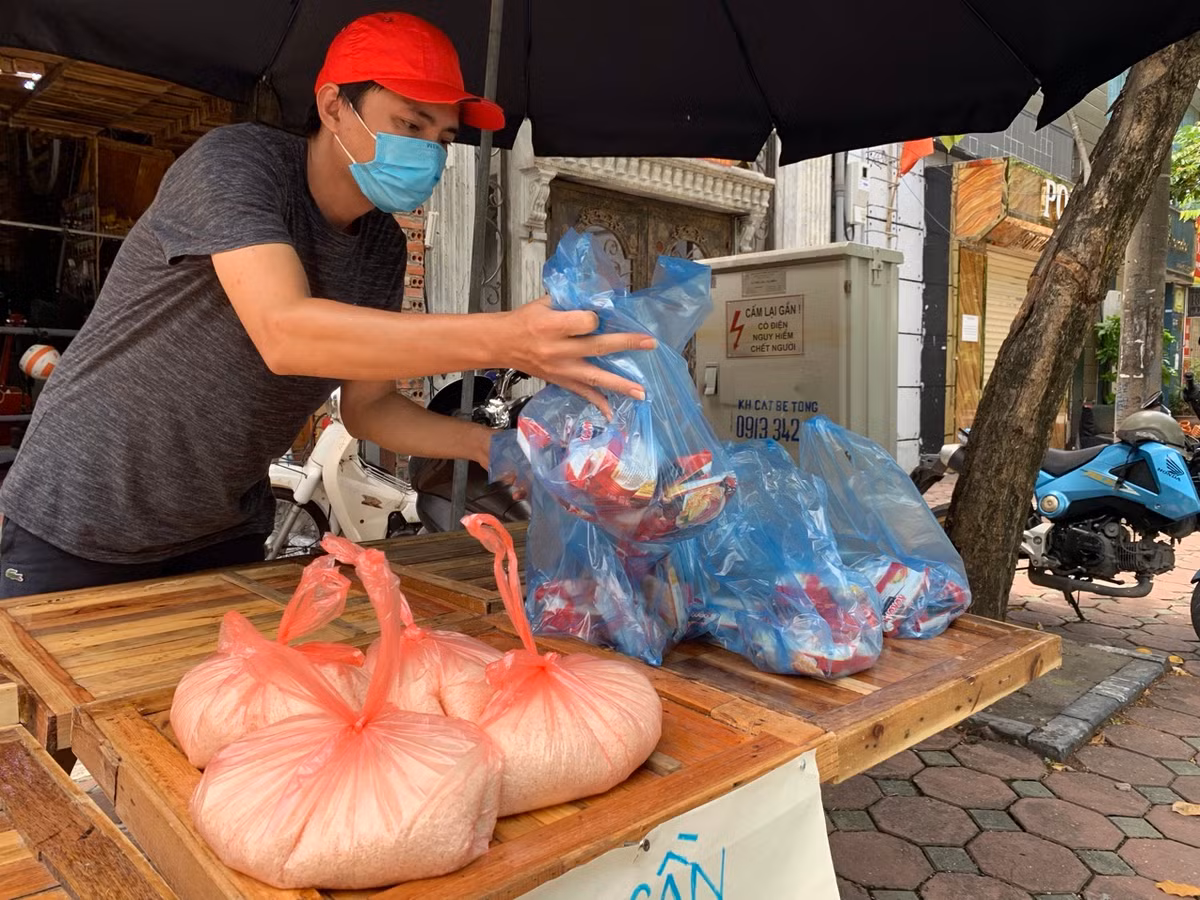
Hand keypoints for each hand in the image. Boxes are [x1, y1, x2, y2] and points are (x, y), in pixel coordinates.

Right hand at [500, 296, 654, 415]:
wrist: (502, 343)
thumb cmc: (525, 320)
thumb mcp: (545, 302)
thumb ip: (571, 300)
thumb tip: (602, 299)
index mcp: (551, 325)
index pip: (585, 322)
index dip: (595, 318)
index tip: (598, 315)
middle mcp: (557, 349)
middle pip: (596, 347)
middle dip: (625, 344)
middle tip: (650, 343)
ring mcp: (560, 369)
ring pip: (594, 376)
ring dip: (620, 384)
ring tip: (641, 391)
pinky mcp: (560, 381)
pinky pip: (582, 393)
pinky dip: (598, 403)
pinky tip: (613, 412)